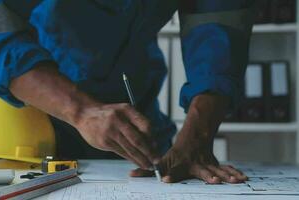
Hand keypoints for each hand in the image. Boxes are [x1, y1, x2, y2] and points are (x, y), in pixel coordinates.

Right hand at [74, 103, 158, 168]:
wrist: (84, 113)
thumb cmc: (106, 113)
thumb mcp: (123, 111)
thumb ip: (136, 122)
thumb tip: (151, 139)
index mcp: (126, 110)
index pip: (145, 125)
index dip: (153, 138)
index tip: (157, 146)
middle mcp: (119, 119)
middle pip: (138, 139)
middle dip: (149, 152)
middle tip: (156, 160)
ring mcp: (110, 131)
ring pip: (130, 148)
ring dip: (141, 159)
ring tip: (148, 165)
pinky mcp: (104, 141)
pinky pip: (121, 152)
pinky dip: (130, 159)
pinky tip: (136, 162)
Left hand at [130, 146, 247, 183]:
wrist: (195, 135)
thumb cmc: (176, 152)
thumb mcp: (162, 159)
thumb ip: (148, 170)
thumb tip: (131, 175)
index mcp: (178, 162)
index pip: (171, 169)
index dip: (168, 174)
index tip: (166, 180)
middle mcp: (193, 162)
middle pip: (200, 170)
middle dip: (207, 175)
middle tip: (213, 181)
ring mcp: (205, 162)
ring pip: (216, 169)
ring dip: (225, 174)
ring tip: (235, 181)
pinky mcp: (214, 163)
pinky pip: (225, 168)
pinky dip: (233, 172)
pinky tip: (243, 177)